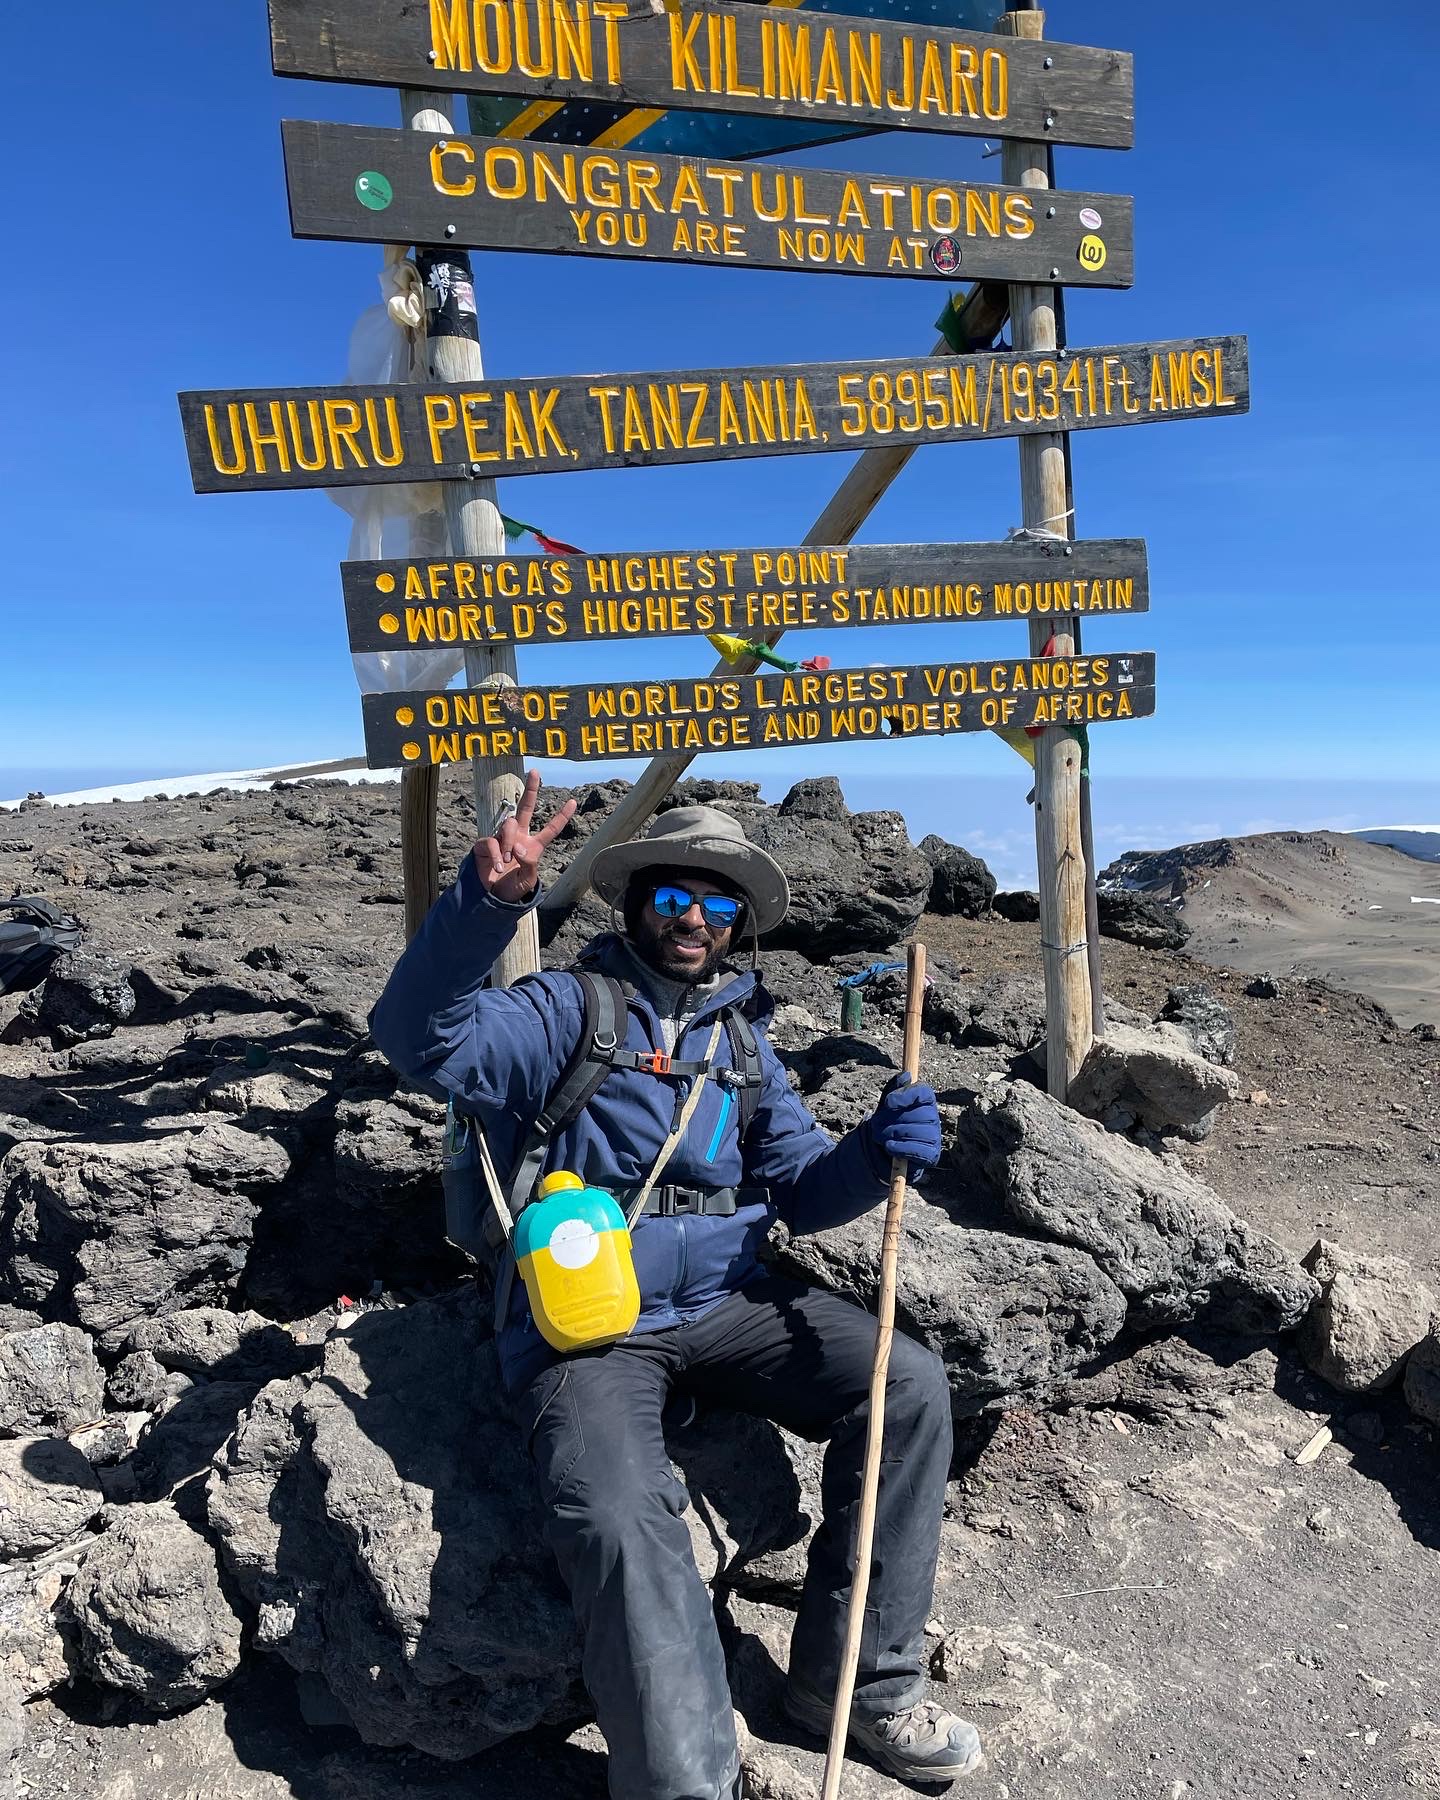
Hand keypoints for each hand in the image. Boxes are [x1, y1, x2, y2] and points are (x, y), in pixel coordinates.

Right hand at [472, 771, 576, 904]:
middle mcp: (518, 837)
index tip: (573, 801)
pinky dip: (497, 855)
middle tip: (535, 772)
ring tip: (508, 862)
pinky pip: (491, 841)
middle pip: (525, 807)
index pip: (550, 828)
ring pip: (508, 825)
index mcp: (533, 845)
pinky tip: (499, 867)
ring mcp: (501, 838)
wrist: (492, 898)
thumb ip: (530, 863)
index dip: (562, 816)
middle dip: (531, 789)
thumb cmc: (513, 888)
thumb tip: (519, 847)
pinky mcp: (485, 844)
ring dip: (509, 844)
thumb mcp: (529, 879)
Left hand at [867, 1074, 941, 1172]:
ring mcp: (934, 1137)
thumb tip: (906, 1075)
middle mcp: (933, 1117)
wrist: (887, 1153)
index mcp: (925, 1101)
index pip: (923, 1091)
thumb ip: (894, 1090)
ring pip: (912, 1132)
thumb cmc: (889, 1125)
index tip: (888, 1102)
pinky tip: (889, 1147)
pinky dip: (898, 1148)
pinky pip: (915, 1150)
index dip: (905, 1095)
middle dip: (890, 1119)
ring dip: (890, 1134)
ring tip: (880, 1137)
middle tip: (876, 1125)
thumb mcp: (887, 1106)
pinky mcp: (931, 1155)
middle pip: (914, 1113)